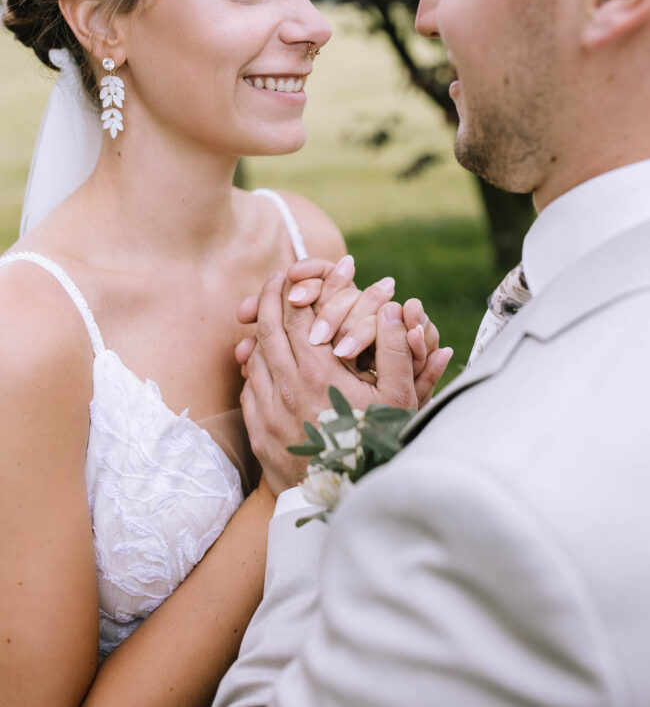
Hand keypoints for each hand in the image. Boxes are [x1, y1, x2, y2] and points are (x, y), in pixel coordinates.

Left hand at [240, 272, 419, 494]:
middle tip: (275, 282)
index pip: (296, 317)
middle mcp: (287, 389)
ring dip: (260, 333)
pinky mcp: (259, 433)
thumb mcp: (400, 400)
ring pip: (255, 357)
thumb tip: (394, 308)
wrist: (346, 503)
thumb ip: (397, 350)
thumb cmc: (379, 447)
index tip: (292, 275)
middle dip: (271, 300)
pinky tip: (262, 359)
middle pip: (269, 331)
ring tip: (268, 315)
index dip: (293, 291)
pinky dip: (253, 366)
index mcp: (319, 375)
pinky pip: (249, 388)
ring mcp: (268, 412)